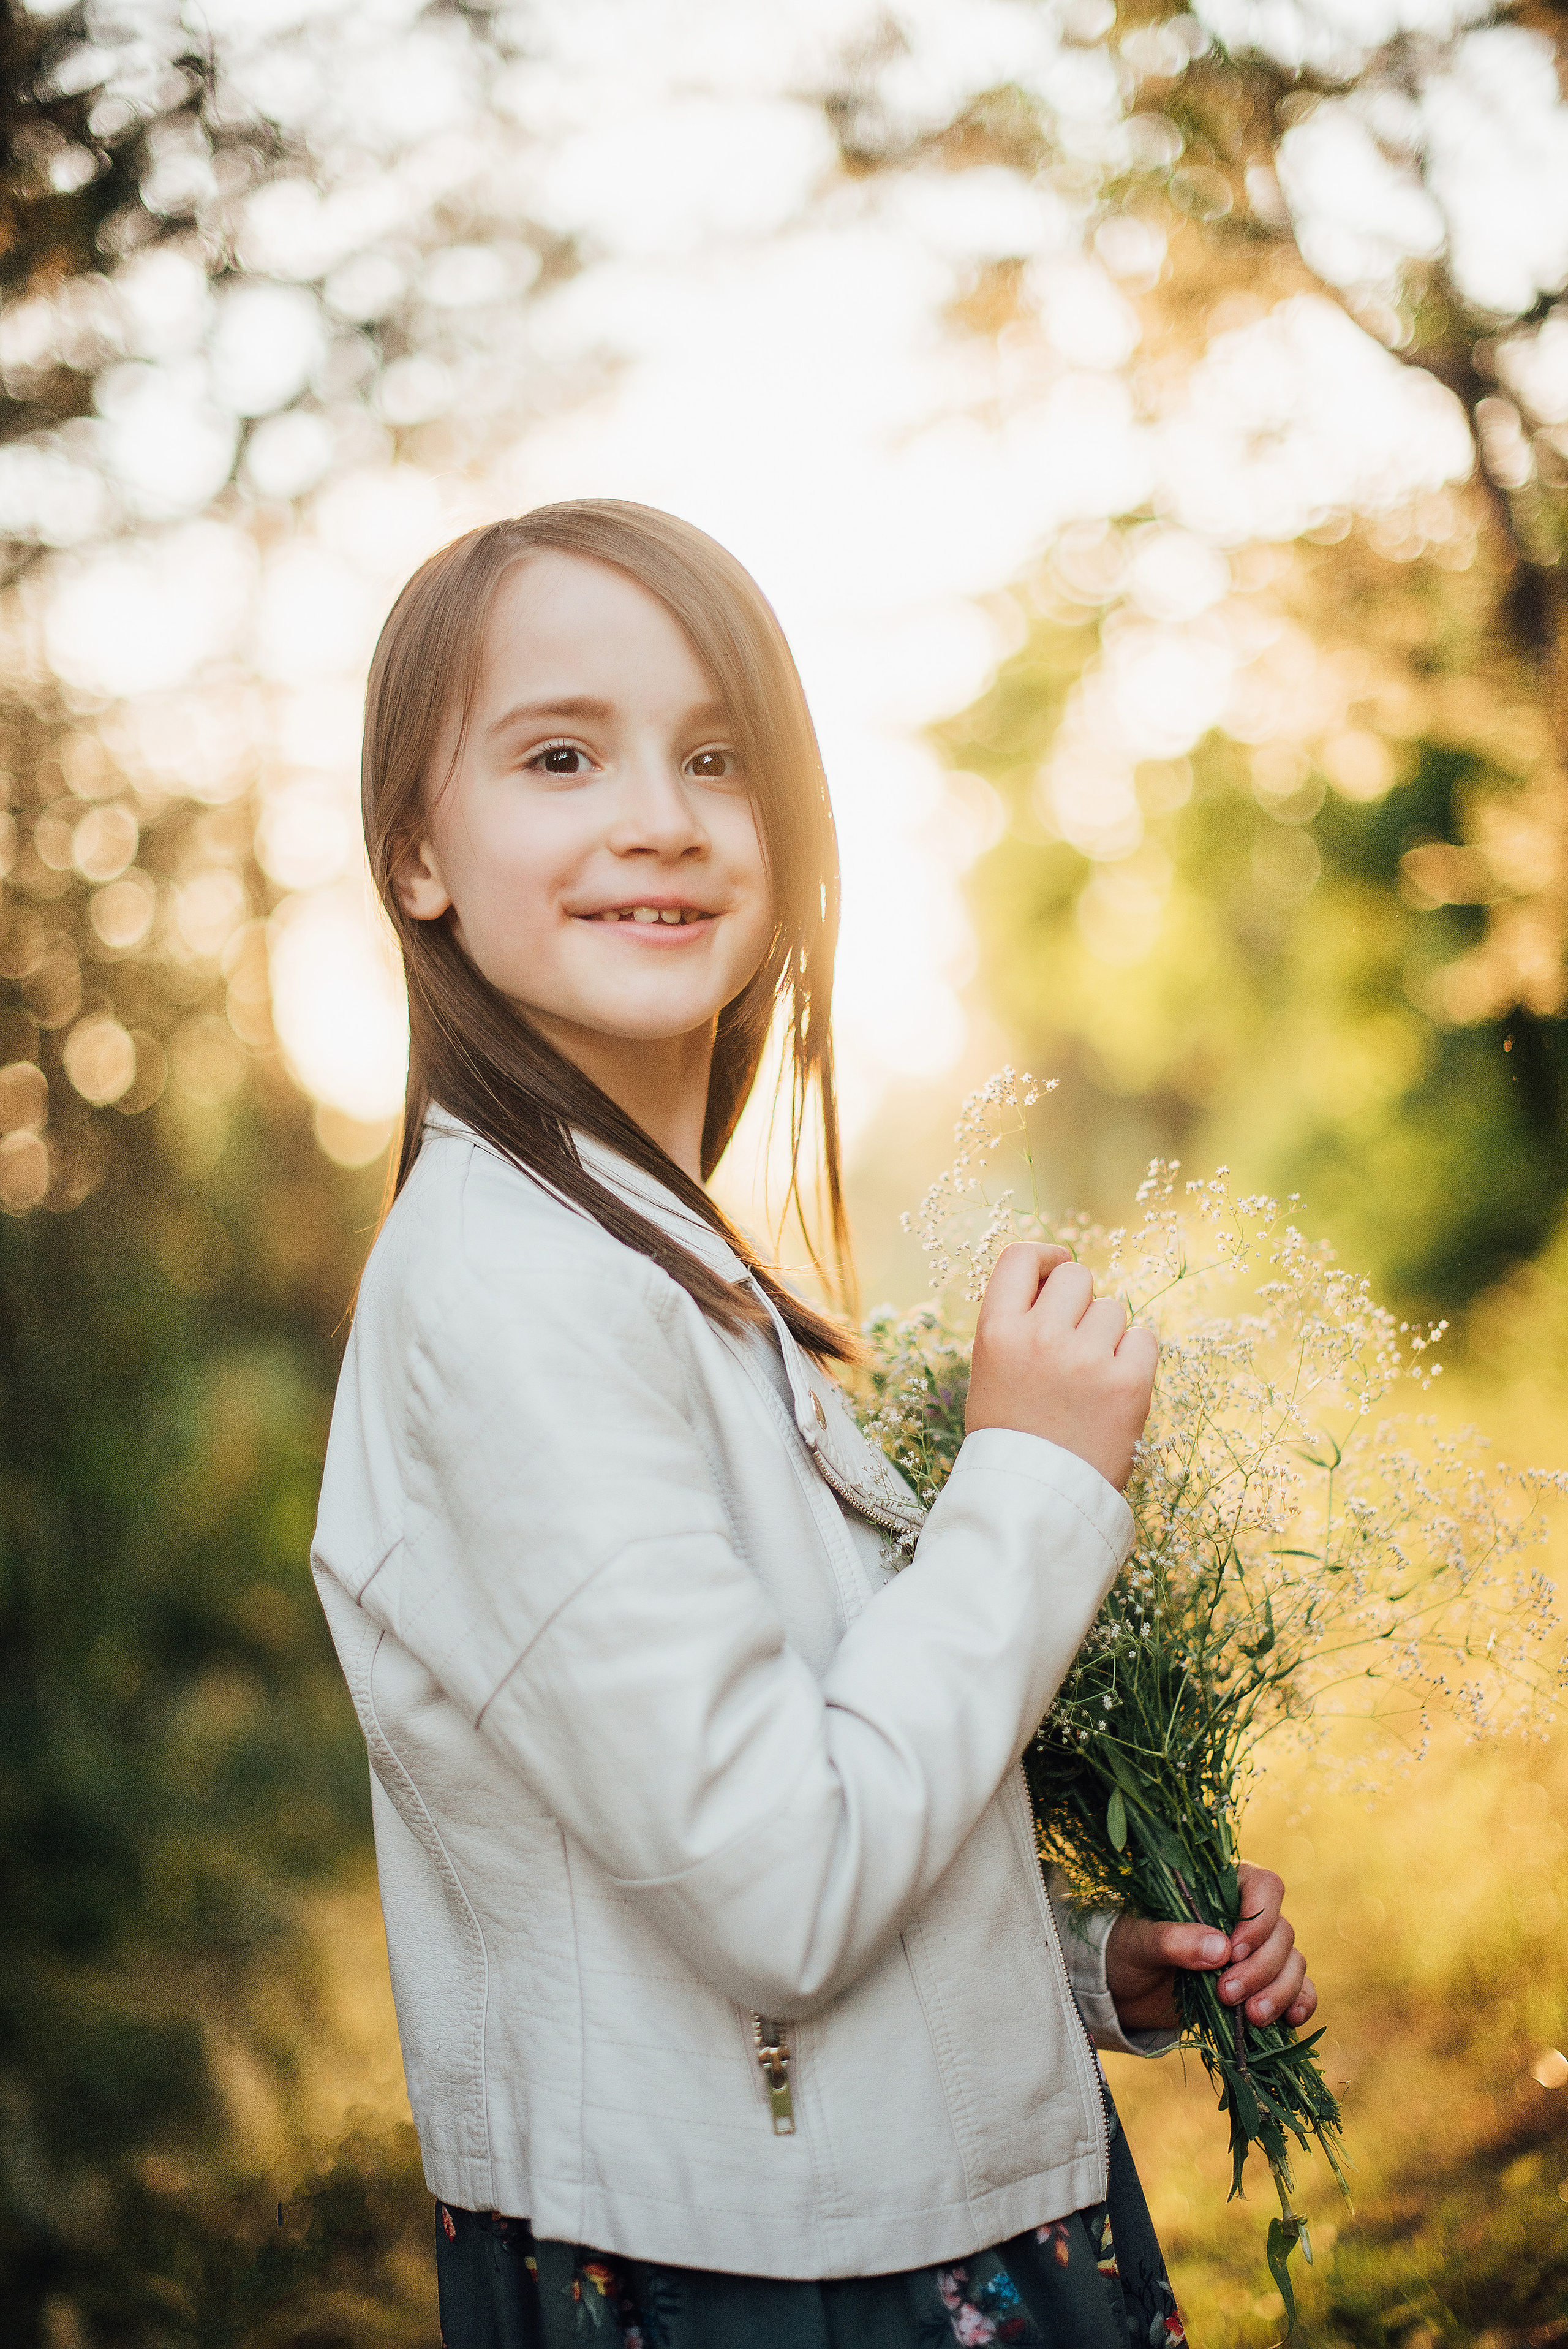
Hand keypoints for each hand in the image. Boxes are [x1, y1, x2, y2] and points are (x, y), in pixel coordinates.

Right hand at [965, 1243, 1157, 1489]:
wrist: (1036, 1501)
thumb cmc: (1012, 1436)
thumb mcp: (991, 1372)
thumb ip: (1018, 1324)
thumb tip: (1056, 1278)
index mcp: (997, 1332)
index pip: (1020, 1257)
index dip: (1044, 1256)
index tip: (1055, 1268)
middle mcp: (1040, 1337)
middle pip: (1076, 1276)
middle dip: (1080, 1302)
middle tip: (1074, 1342)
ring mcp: (1086, 1359)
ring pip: (1113, 1309)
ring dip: (1107, 1336)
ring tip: (1089, 1379)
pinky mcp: (1128, 1384)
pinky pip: (1145, 1338)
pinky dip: (1135, 1357)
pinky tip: (1115, 1386)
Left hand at [1104, 1862, 1316, 2035]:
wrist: (1124, 1991)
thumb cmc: (1128, 1950)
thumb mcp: (1138, 1942)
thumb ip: (1173, 1940)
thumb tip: (1220, 1950)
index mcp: (1219, 1888)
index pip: (1264, 1886)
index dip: (1258, 1919)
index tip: (1234, 1952)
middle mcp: (1245, 1918)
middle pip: (1282, 1932)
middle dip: (1261, 1968)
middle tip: (1227, 1994)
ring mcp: (1257, 1954)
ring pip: (1293, 1962)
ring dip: (1279, 1990)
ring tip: (1251, 2017)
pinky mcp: (1262, 1987)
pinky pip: (1299, 1990)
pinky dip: (1301, 2002)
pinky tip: (1291, 2020)